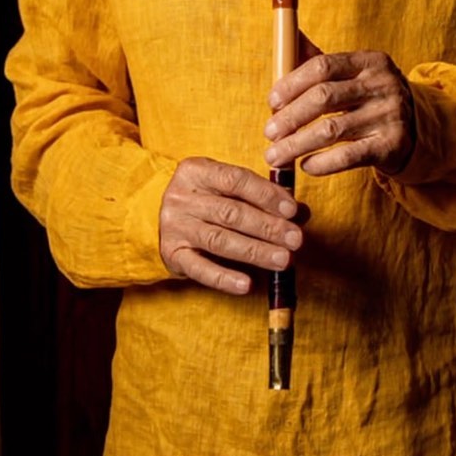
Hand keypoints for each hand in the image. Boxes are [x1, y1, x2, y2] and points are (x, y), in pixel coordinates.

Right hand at [159, 156, 303, 294]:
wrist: (154, 212)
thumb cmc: (204, 197)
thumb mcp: (226, 186)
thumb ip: (261, 195)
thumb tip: (300, 212)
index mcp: (197, 171)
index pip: (235, 180)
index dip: (266, 195)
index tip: (292, 210)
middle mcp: (182, 197)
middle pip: (230, 213)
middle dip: (267, 227)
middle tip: (296, 239)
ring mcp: (175, 227)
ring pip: (219, 240)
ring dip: (255, 251)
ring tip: (283, 260)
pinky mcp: (172, 254)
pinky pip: (200, 269)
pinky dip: (224, 278)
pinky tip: (247, 284)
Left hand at [264, 50, 415, 177]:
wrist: (416, 129)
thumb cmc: (370, 98)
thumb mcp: (353, 74)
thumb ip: (320, 59)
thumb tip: (290, 34)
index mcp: (369, 61)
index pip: (323, 65)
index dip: (292, 83)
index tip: (272, 101)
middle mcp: (382, 84)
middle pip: (324, 97)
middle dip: (290, 117)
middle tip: (269, 132)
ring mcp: (389, 115)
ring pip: (331, 130)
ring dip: (297, 145)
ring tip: (275, 155)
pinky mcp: (391, 146)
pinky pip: (348, 156)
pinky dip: (321, 163)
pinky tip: (305, 165)